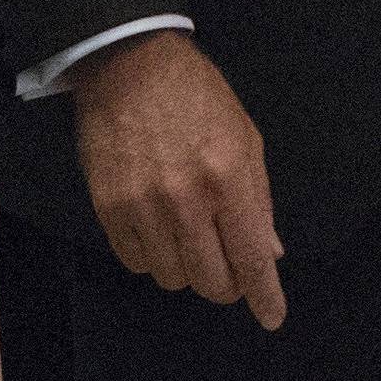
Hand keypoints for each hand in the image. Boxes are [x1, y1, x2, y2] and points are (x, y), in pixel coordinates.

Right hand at [71, 29, 285, 328]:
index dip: (264, 295)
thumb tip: (270, 252)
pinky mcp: (109, 207)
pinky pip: (135, 262)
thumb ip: (259, 197)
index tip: (271, 317)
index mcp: (228, 177)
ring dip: (185, 267)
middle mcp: (187, 199)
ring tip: (187, 235)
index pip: (251, 258)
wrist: (130, 64)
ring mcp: (144, 206)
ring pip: (172, 277)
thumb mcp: (245, 135)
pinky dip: (151, 256)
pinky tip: (157, 229)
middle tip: (225, 264)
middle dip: (225, 283)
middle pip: (211, 281)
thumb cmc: (197, 94)